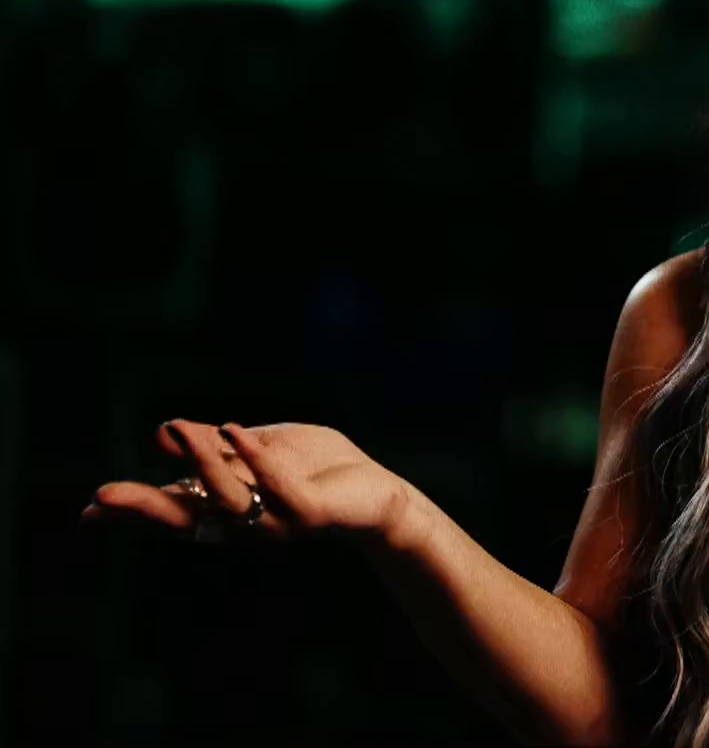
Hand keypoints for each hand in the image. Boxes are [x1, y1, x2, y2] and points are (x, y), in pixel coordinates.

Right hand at [84, 420, 413, 547]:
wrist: (374, 491)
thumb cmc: (312, 469)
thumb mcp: (254, 450)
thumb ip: (212, 447)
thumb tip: (161, 433)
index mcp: (226, 509)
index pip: (173, 511)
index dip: (134, 510)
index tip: (92, 507)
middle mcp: (244, 522)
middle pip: (186, 520)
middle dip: (145, 509)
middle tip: (104, 498)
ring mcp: (276, 522)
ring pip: (228, 501)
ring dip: (201, 463)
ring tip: (180, 428)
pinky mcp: (310, 513)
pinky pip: (278, 488)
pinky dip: (254, 458)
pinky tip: (234, 431)